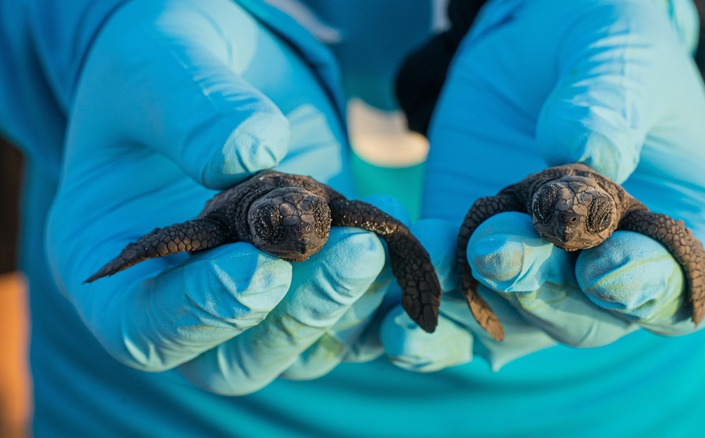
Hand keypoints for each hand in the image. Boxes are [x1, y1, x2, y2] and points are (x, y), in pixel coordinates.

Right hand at [46, 0, 389, 394]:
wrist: (225, 68)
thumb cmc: (166, 63)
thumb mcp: (161, 62)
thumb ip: (192, 109)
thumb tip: (251, 154)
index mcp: (117, 261)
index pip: (142, 327)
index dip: (199, 313)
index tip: (257, 265)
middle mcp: (185, 300)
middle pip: (235, 361)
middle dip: (297, 317)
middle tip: (351, 254)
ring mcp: (256, 300)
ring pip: (304, 350)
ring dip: (350, 305)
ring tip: (381, 238)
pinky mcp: (312, 282)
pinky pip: (353, 320)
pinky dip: (384, 292)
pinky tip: (401, 231)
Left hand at [392, 0, 704, 369]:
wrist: (537, 48)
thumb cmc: (603, 45)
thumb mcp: (617, 54)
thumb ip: (610, 103)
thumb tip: (588, 152)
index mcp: (687, 225)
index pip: (680, 279)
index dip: (648, 285)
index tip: (603, 271)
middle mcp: (616, 268)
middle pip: (589, 314)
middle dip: (539, 290)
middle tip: (497, 255)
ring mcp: (545, 272)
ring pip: (514, 321)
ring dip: (467, 313)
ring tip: (423, 294)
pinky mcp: (478, 261)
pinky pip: (454, 302)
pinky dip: (423, 309)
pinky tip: (387, 304)